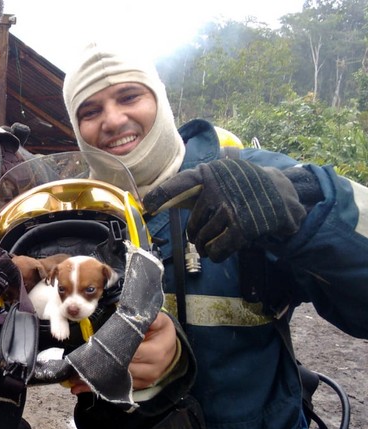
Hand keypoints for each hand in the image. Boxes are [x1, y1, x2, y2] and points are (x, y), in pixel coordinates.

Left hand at [64, 313, 176, 393]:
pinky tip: (80, 387)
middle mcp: (152, 369)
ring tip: (77, 374)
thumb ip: (150, 317)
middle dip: (104, 363)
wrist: (171, 349)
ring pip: (118, 380)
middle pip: (124, 368)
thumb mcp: (159, 321)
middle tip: (82, 360)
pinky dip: (99, 387)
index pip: (134, 352)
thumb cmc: (161, 333)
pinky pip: (117, 388)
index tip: (99, 345)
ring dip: (98, 378)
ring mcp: (145, 380)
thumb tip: (136, 311)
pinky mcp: (138, 386)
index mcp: (157, 351)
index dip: (117, 348)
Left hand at [143, 159, 306, 261]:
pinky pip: (217, 249)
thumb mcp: (219, 180)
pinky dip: (215, 254)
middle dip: (195, 235)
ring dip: (204, 247)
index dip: (162, 194)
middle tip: (199, 238)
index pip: (179, 183)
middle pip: (193, 222)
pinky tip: (217, 252)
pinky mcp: (242, 227)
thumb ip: (191, 190)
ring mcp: (230, 208)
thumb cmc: (241, 188)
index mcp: (209, 174)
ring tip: (209, 245)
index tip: (148, 206)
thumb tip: (155, 201)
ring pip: (203, 238)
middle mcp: (217, 189)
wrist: (281, 194)